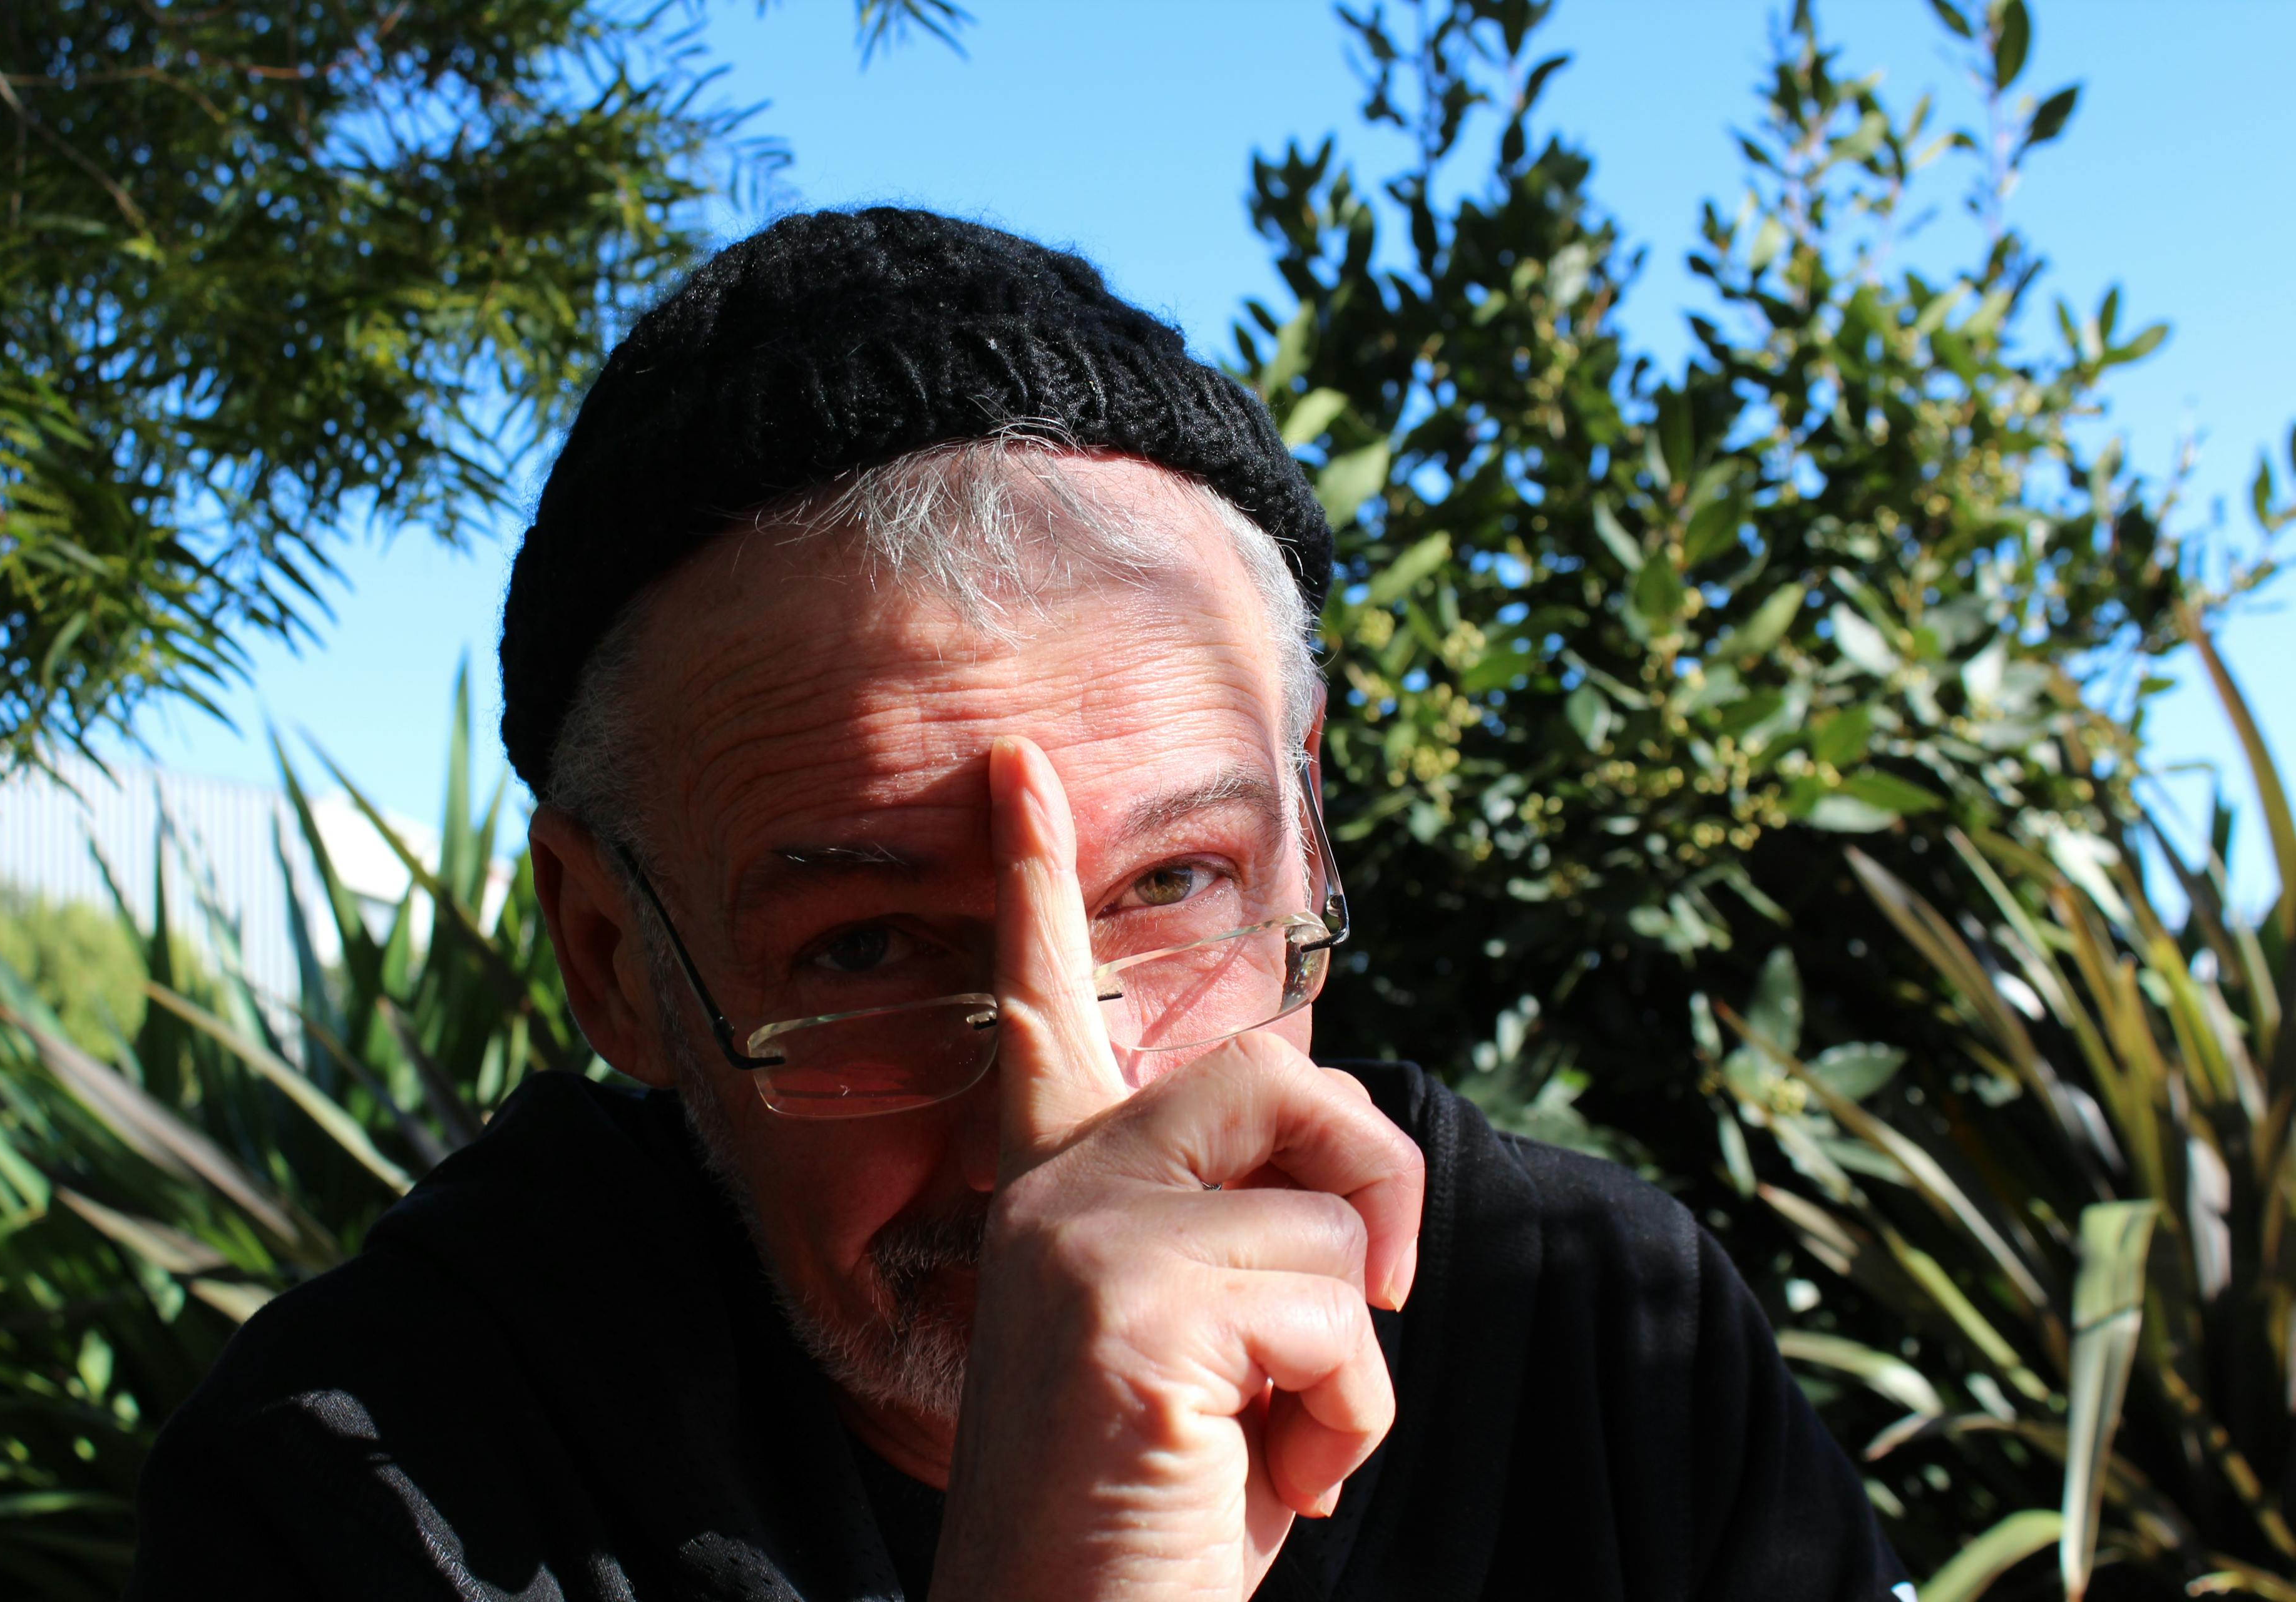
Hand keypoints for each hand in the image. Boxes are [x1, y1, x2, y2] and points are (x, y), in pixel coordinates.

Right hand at [930, 737, 1423, 1601]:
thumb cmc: (1156, 1524)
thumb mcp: (1217, 1356)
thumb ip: (1244, 1239)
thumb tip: (1343, 1166)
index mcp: (1057, 1200)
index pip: (1043, 1015)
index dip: (1033, 885)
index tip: (1020, 769)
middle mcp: (1049, 1196)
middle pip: (1274, 1074)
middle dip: (1371, 1176)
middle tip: (1377, 1298)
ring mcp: (1077, 1240)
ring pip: (1328, 1213)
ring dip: (1352, 1355)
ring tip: (1277, 1445)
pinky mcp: (1124, 1302)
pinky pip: (1333, 1308)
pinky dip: (1347, 1416)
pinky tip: (1272, 1482)